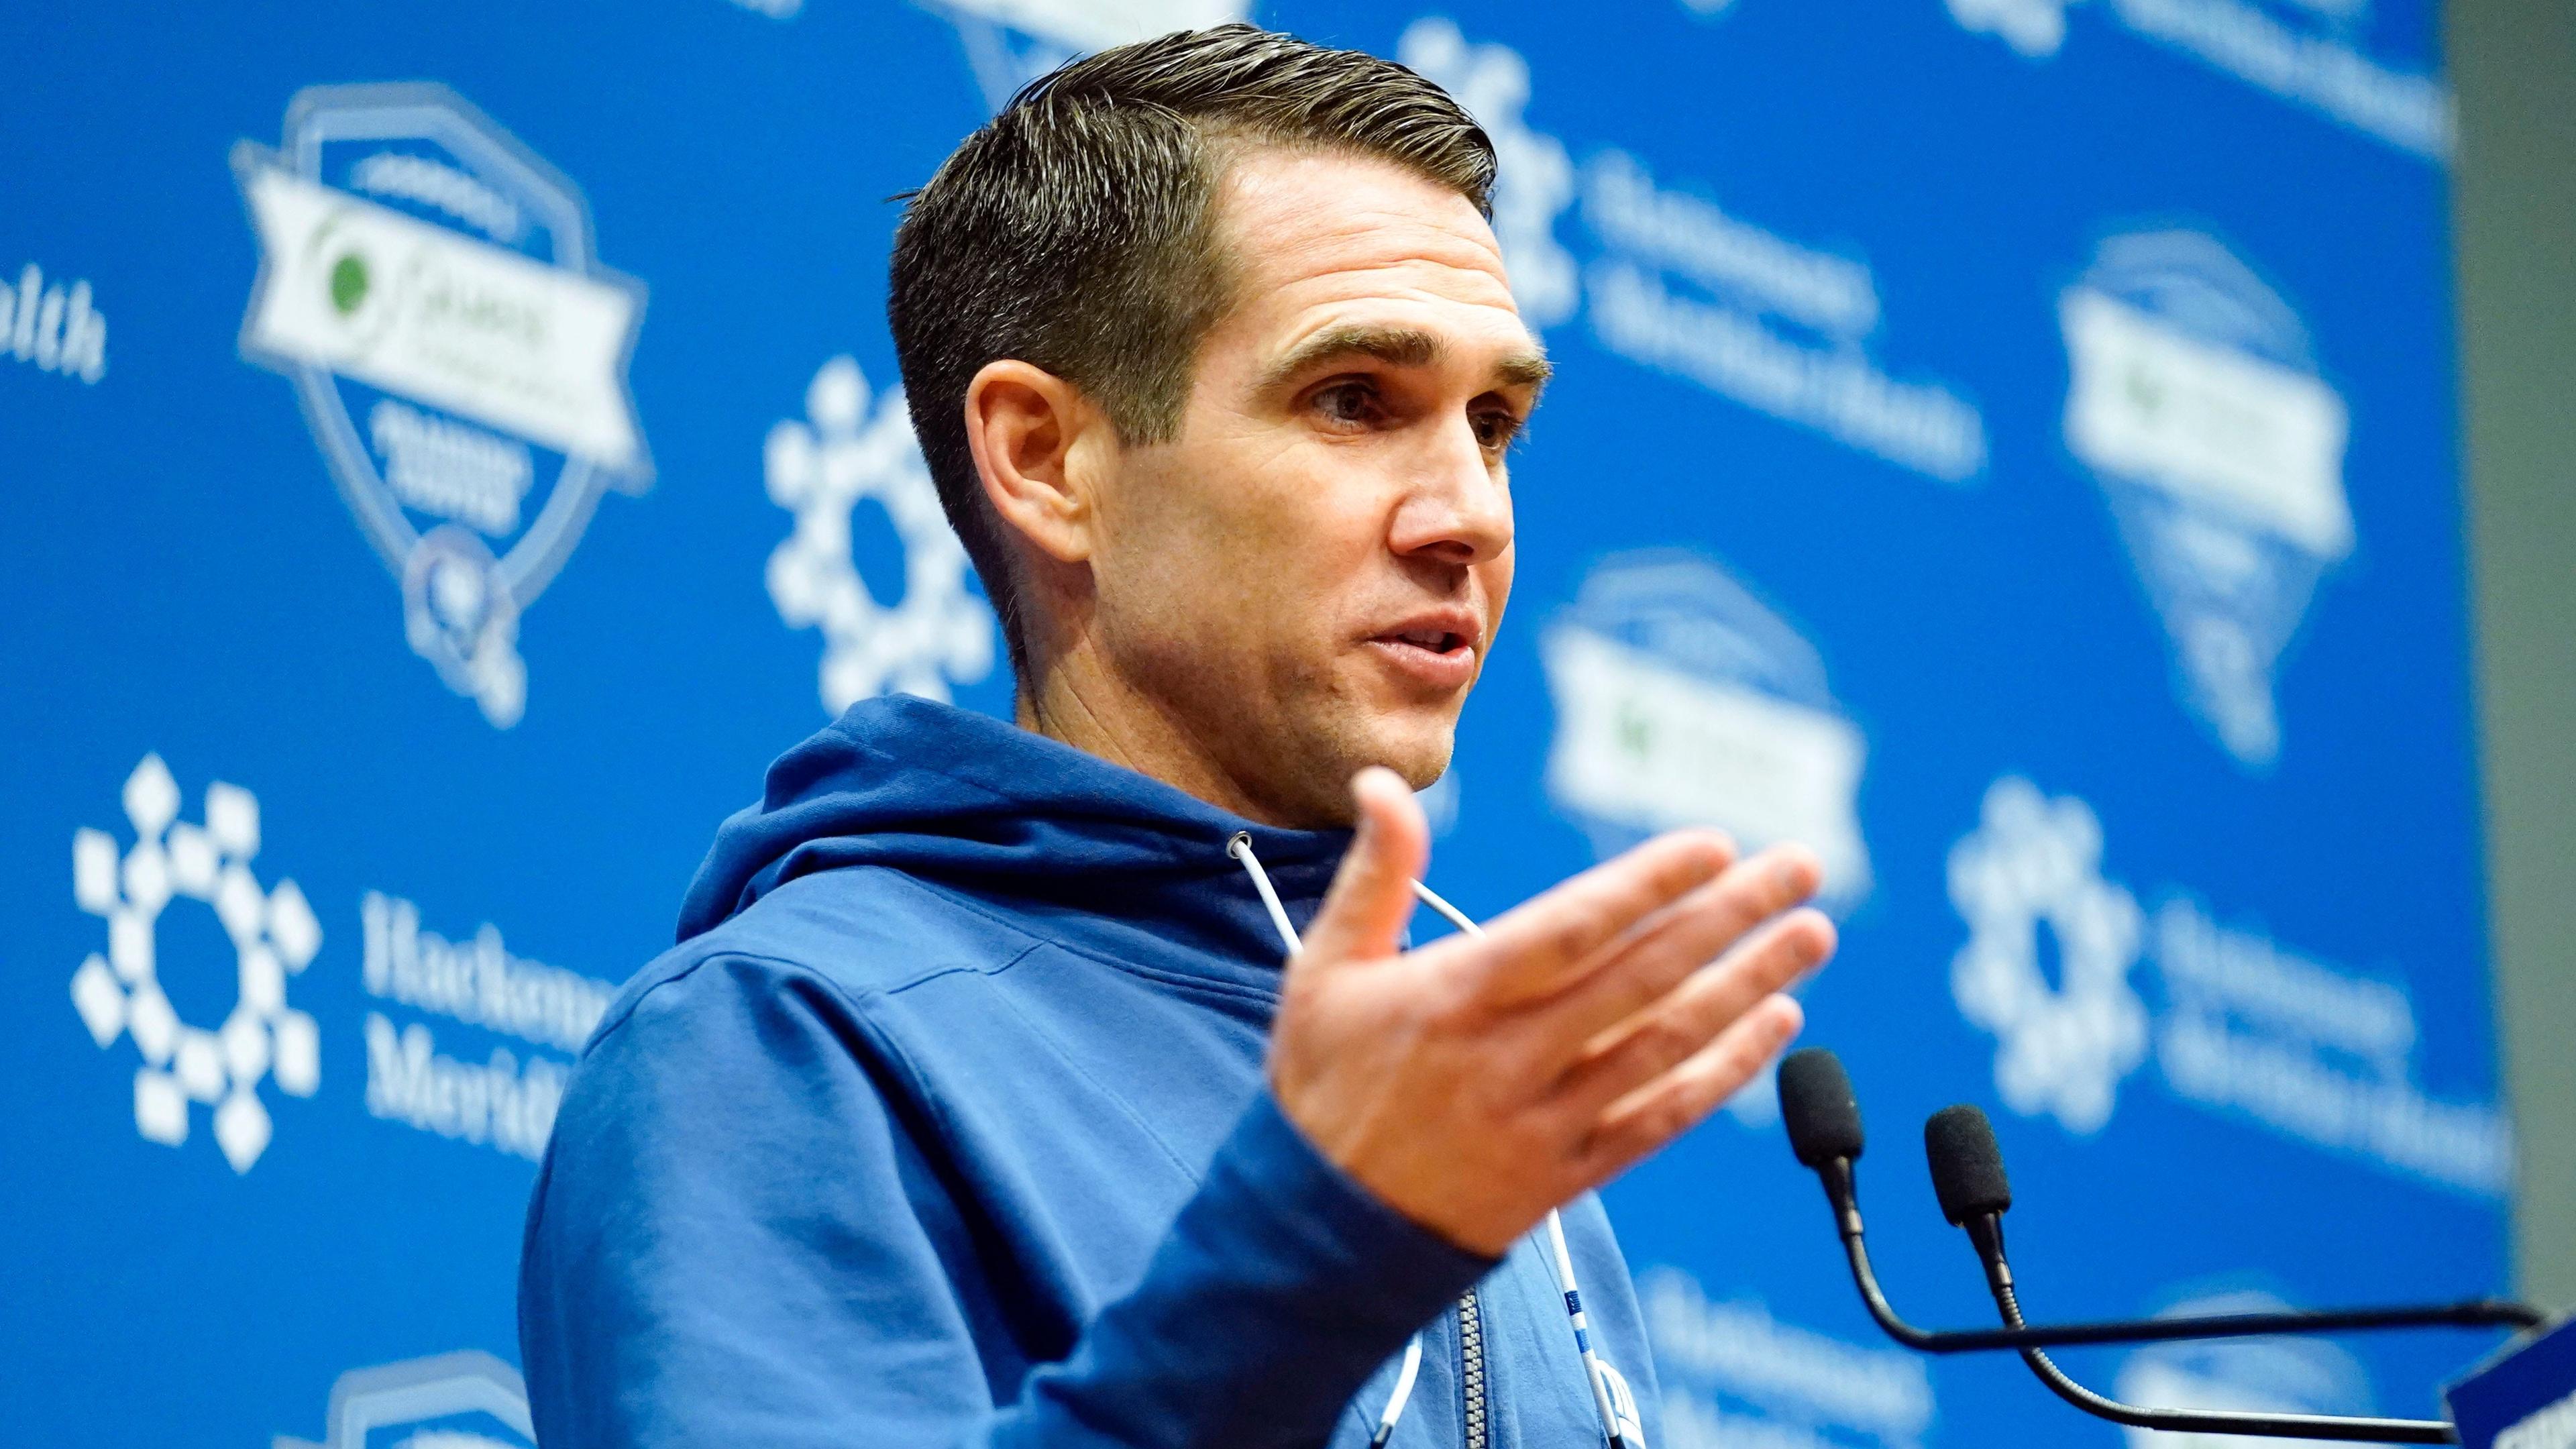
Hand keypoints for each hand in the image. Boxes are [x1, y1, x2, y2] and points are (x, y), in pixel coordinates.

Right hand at [1268, 767, 1834, 1255]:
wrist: (1320, 1232)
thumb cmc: (1325, 1086)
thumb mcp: (1324, 971)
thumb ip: (1373, 875)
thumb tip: (1382, 783)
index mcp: (1452, 997)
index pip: (1570, 929)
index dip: (1647, 885)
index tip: (1715, 844)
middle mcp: (1508, 1058)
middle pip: (1642, 976)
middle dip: (1729, 917)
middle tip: (1801, 868)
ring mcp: (1545, 1120)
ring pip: (1666, 1043)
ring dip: (1749, 984)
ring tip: (1811, 935)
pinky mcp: (1569, 1174)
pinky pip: (1663, 1117)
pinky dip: (1725, 1071)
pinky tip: (1776, 1024)